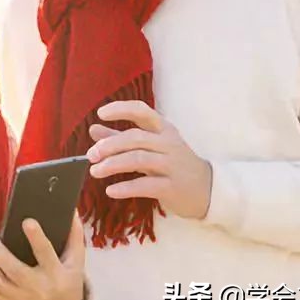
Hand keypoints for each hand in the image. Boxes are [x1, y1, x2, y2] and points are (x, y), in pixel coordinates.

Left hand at [0, 213, 85, 299]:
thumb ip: (74, 236)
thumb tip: (72, 211)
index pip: (45, 253)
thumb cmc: (68, 279)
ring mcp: (24, 298)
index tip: (26, 221)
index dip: (36, 237)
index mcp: (56, 273)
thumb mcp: (76, 260)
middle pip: (14, 269)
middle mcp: (39, 287)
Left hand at [86, 100, 211, 219]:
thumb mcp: (150, 147)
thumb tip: (94, 130)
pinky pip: (145, 185)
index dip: (121, 109)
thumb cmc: (173, 164)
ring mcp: (172, 165)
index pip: (142, 111)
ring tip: (95, 172)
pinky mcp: (173, 187)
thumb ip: (122, 138)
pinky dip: (125, 187)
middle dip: (109, 145)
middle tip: (91, 155)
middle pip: (135, 138)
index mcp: (163, 130)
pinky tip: (110, 190)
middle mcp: (168, 144)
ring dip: (112, 165)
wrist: (209, 190)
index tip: (101, 114)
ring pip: (138, 159)